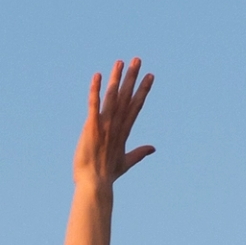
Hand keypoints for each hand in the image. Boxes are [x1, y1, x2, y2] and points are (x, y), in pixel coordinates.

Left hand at [72, 58, 155, 189]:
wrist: (94, 184)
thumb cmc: (107, 175)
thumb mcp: (126, 163)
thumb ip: (139, 153)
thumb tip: (153, 148)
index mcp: (124, 132)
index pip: (135, 106)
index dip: (143, 90)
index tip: (149, 76)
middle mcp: (116, 126)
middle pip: (127, 97)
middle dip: (132, 78)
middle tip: (137, 60)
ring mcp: (105, 126)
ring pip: (112, 98)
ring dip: (117, 79)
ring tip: (120, 62)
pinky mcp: (92, 128)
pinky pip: (93, 105)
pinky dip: (95, 91)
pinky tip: (97, 76)